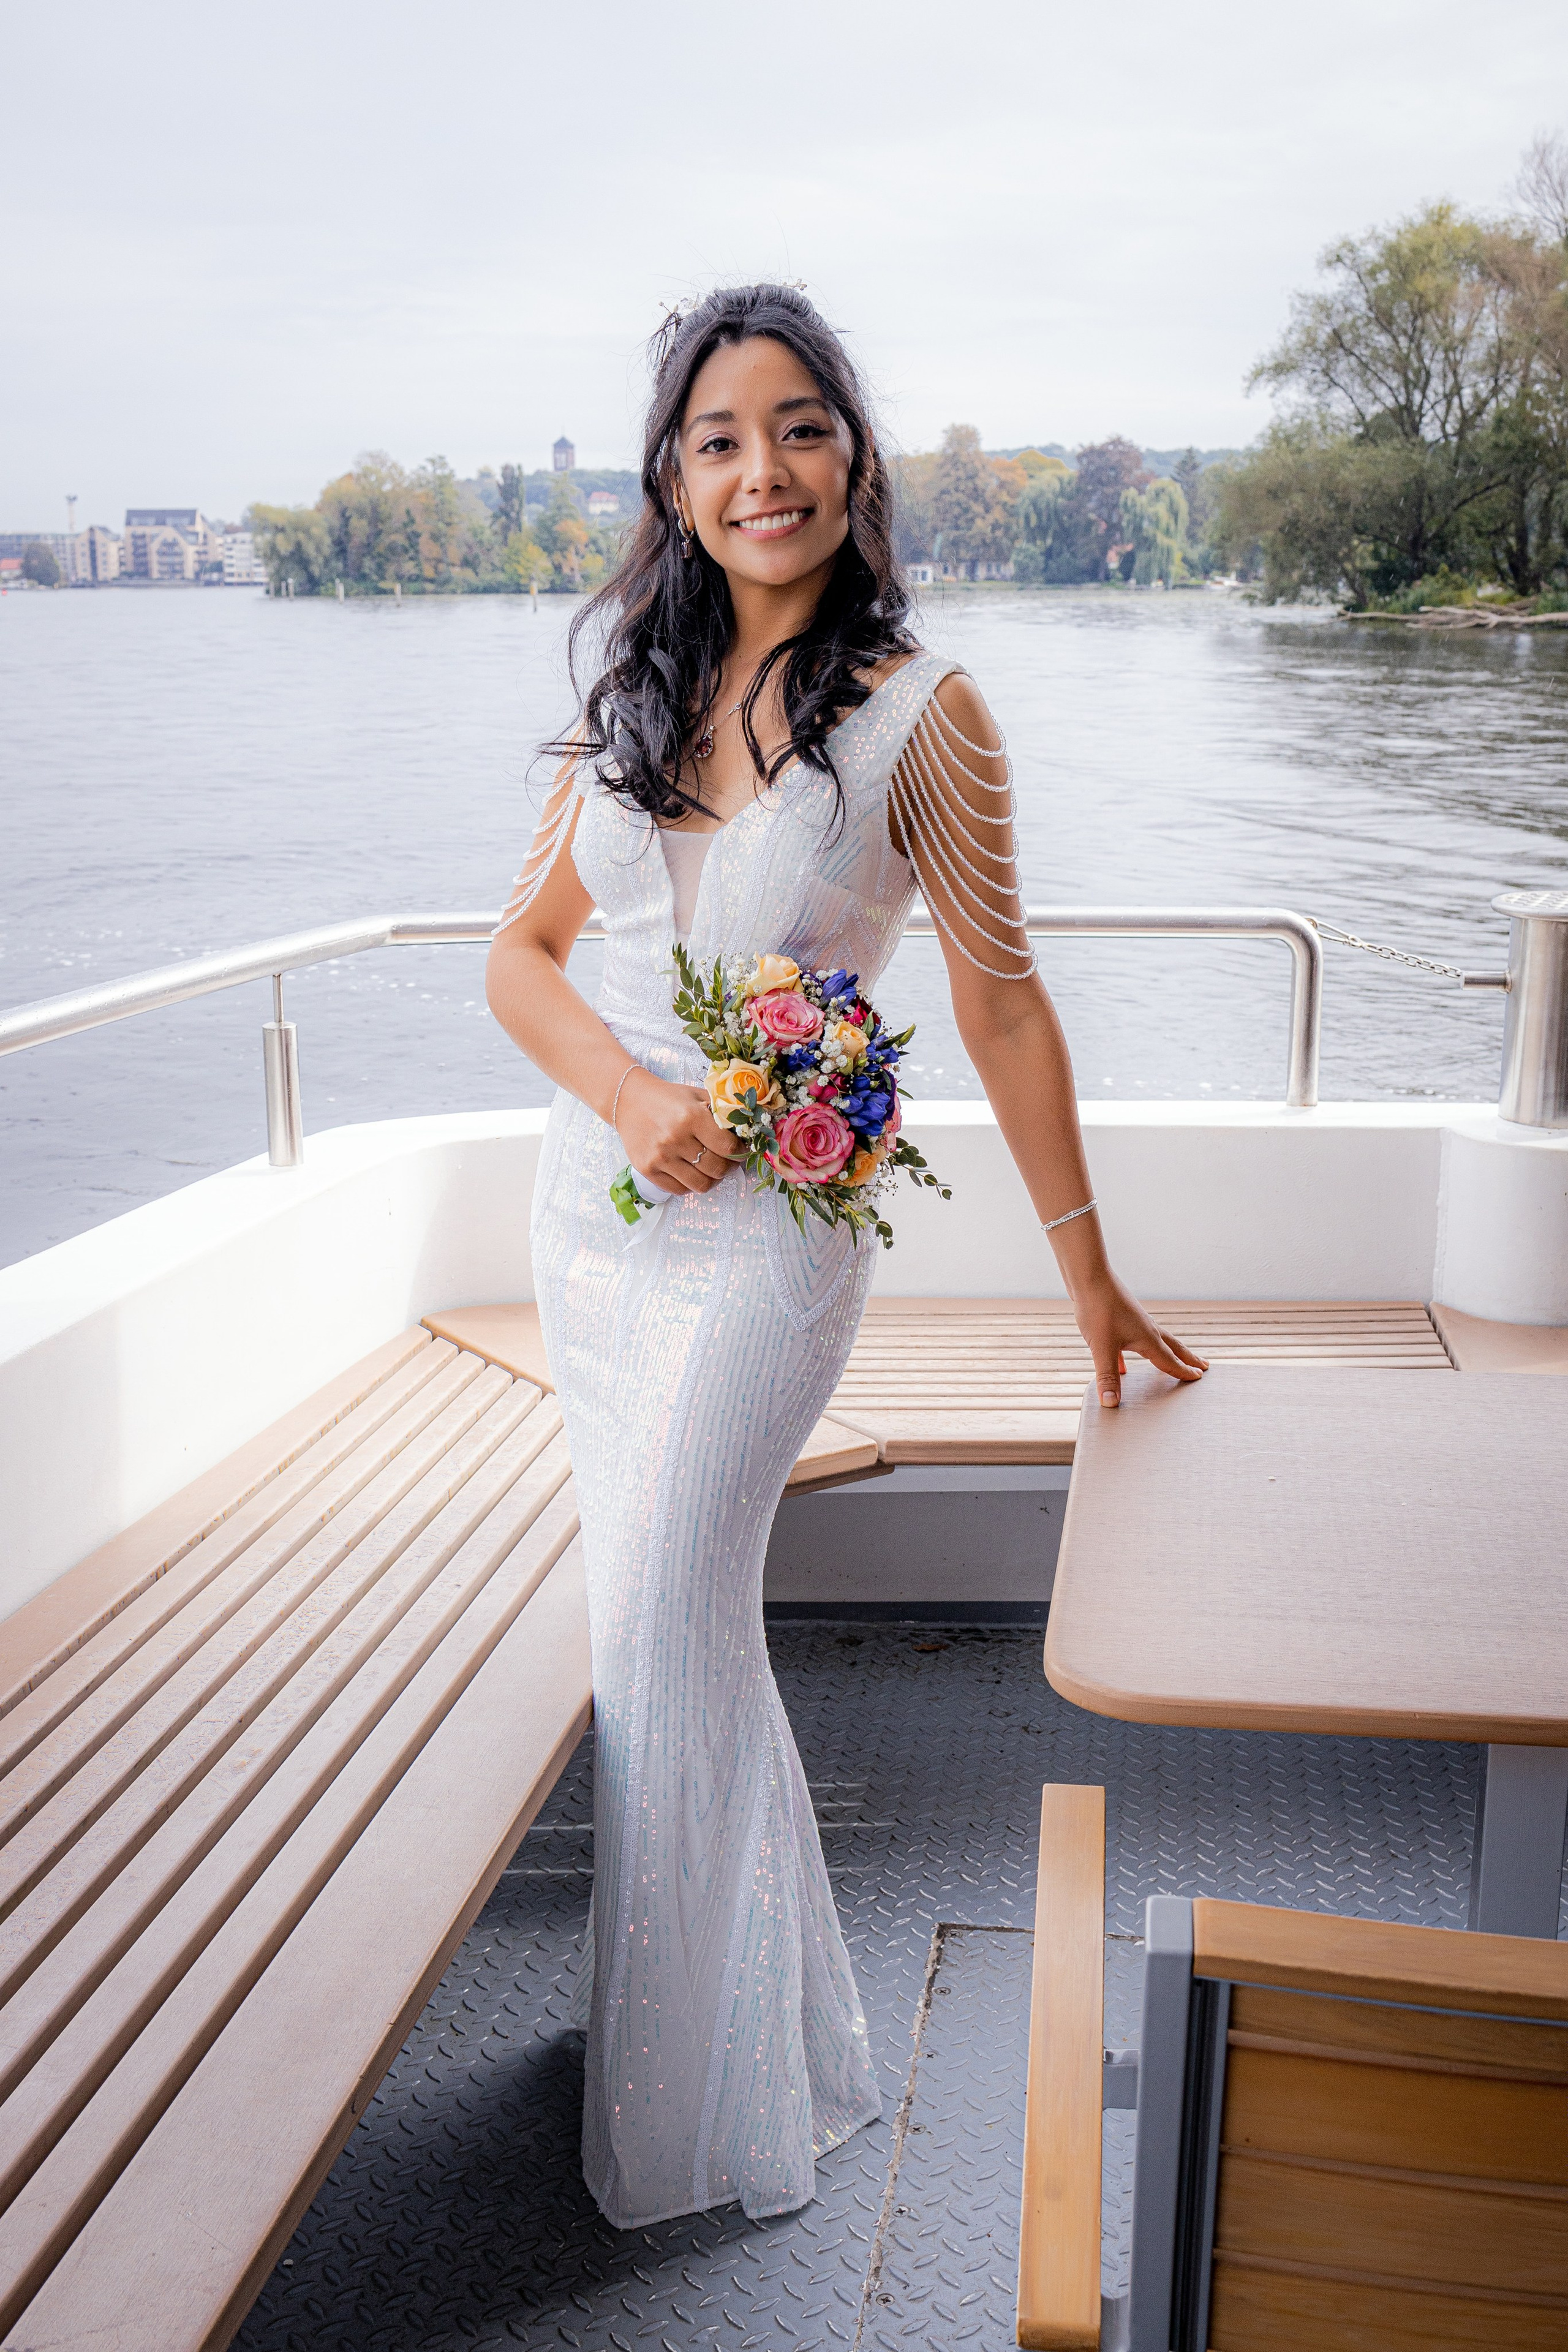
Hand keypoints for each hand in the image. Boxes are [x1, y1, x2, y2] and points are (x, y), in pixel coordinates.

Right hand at [615, 1068, 745, 1194]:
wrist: (628, 1100)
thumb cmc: (667, 1098)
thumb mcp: (696, 1095)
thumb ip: (721, 1111)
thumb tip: (746, 1131)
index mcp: (691, 1117)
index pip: (728, 1147)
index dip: (740, 1151)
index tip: (740, 1150)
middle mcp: (675, 1139)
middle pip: (717, 1169)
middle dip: (729, 1167)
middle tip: (728, 1161)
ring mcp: (660, 1157)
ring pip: (701, 1185)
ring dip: (712, 1179)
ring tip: (711, 1169)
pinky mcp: (647, 1170)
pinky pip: (680, 1190)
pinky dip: (690, 1184)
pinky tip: (692, 1171)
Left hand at [1070, 1271, 1207, 1407]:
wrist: (1088, 1277)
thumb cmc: (1098, 1309)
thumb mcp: (1102, 1348)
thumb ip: (1107, 1377)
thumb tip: (1111, 1404)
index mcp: (1147, 1338)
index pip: (1170, 1361)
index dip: (1183, 1372)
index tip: (1198, 1378)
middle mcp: (1145, 1329)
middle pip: (1172, 1347)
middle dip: (1187, 1358)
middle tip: (1203, 1366)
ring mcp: (1133, 1322)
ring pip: (1155, 1342)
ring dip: (1166, 1353)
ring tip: (1172, 1361)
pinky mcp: (1119, 1318)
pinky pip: (1131, 1341)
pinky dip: (1132, 1355)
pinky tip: (1123, 1366)